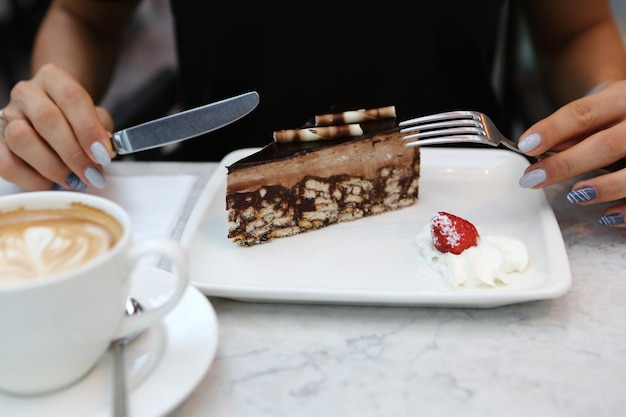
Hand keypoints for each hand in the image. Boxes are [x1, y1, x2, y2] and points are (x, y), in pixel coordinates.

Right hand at [0, 63, 114, 190]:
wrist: (54, 111)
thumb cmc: (78, 116)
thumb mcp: (97, 116)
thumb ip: (103, 129)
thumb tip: (104, 151)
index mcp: (54, 78)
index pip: (72, 98)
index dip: (89, 129)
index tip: (102, 155)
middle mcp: (27, 93)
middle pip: (47, 119)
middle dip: (74, 153)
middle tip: (92, 174)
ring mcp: (7, 116)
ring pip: (21, 139)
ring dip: (52, 167)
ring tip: (74, 180)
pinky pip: (6, 163)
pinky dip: (31, 179)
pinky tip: (52, 184)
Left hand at [517, 80, 625, 227]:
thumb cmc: (623, 116)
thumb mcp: (602, 109)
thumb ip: (576, 130)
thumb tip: (540, 149)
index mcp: (620, 99)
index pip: (584, 114)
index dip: (553, 130)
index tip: (526, 145)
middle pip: (606, 144)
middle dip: (566, 164)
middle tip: (534, 178)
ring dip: (602, 187)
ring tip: (576, 195)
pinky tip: (607, 216)